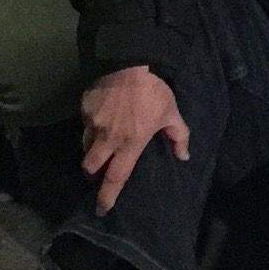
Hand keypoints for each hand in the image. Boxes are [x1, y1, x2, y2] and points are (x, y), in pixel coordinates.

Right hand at [78, 65, 188, 213]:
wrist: (129, 61)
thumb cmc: (153, 91)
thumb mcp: (171, 112)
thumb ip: (178, 135)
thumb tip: (184, 156)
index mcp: (130, 143)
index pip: (116, 177)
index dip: (108, 195)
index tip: (102, 208)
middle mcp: (108, 138)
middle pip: (91, 166)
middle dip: (92, 172)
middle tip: (98, 170)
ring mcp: (93, 123)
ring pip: (85, 145)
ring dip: (91, 149)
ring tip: (99, 143)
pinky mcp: (84, 107)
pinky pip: (84, 122)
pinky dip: (90, 123)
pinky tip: (100, 116)